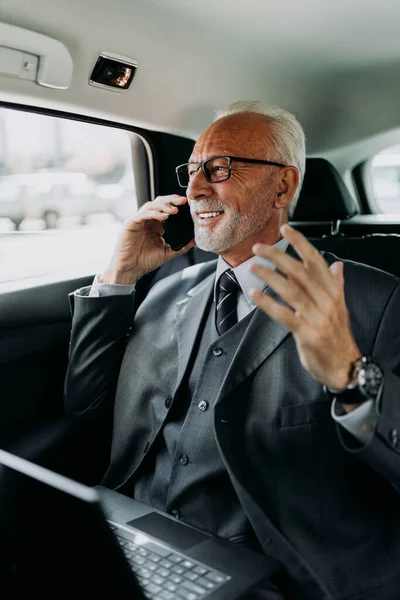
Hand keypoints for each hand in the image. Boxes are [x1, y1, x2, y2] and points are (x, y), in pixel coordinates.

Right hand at [100, 195, 194, 283]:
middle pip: (160, 203)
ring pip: (152, 205)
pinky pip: (143, 214)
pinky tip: (164, 216)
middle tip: (183, 201)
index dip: (177, 205)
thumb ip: (181, 246)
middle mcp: (147, 220)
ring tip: (175, 210)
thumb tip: (194, 241)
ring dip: (164, 206)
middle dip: (172, 200)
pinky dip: (154, 213)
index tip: (189, 205)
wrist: (130, 270)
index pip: (167, 209)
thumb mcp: (167, 252)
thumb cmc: (144, 262)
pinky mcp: (130, 223)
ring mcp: (138, 221)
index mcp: (156, 225)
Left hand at [250, 224, 361, 389]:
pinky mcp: (307, 333)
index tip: (286, 230)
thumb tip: (336, 265)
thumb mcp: (339, 307)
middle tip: (260, 248)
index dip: (301, 244)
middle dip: (279, 257)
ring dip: (270, 276)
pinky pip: (285, 315)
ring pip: (292, 291)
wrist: (345, 367)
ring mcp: (317, 317)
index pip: (317, 261)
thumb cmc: (338, 336)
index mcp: (334, 292)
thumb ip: (336, 284)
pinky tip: (255, 294)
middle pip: (301, 272)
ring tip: (253, 267)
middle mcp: (327, 301)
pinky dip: (268, 304)